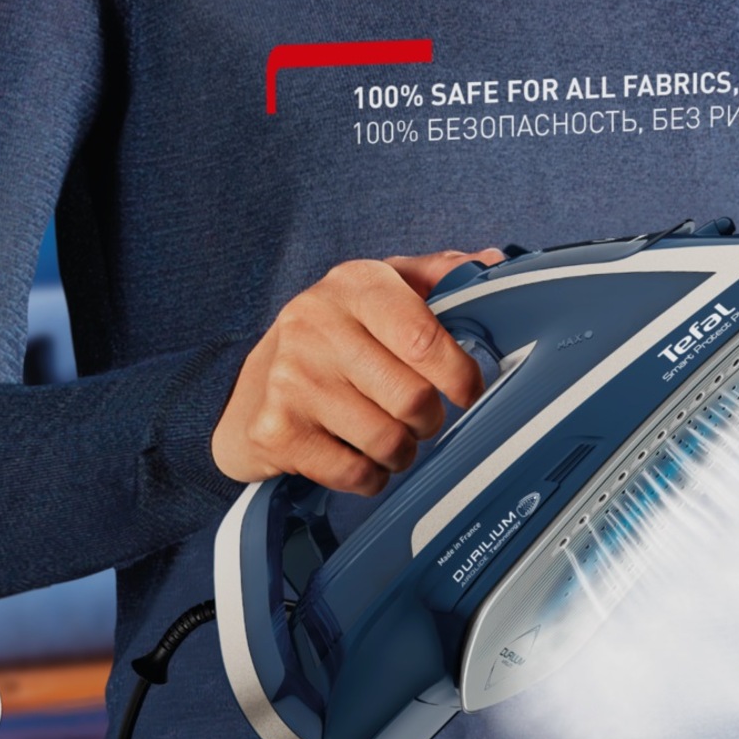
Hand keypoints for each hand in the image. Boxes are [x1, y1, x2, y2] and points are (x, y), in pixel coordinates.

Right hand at [213, 250, 502, 494]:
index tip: (467, 390)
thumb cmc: (332, 339)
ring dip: (402, 452)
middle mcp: (316, 325)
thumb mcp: (380, 290)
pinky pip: (355, 472)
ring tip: (391, 438)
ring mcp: (291, 379)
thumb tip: (493, 262)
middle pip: (412, 398)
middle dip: (429, 420)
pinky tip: (358, 457)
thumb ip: (437, 273)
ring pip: (388, 441)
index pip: (424, 337)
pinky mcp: (277, 430)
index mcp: (354, 285)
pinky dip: (371, 477)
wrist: (246, 391)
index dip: (460, 374)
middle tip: (421, 418)